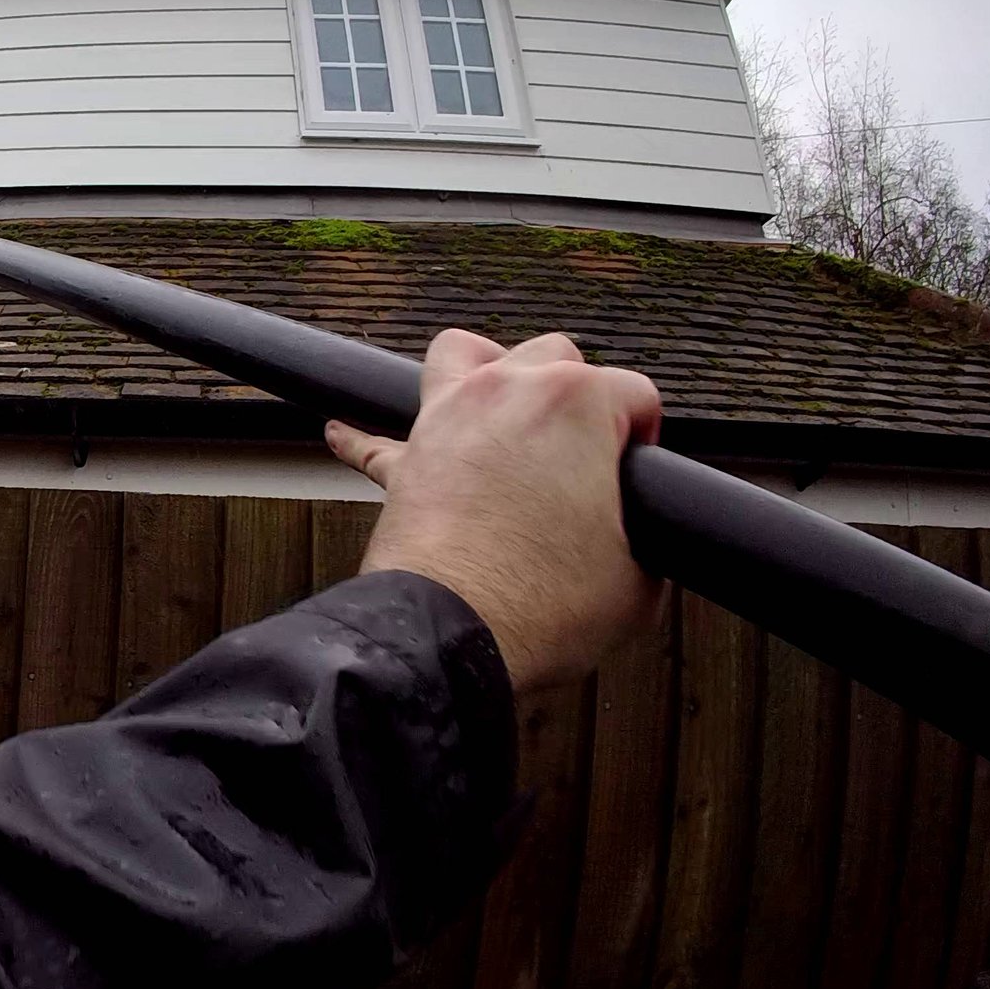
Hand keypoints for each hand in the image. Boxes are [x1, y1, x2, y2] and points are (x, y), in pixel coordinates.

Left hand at [325, 329, 663, 692]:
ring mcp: (447, 418)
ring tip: (497, 407)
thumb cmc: (540, 605)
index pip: (635, 392)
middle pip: (553, 356)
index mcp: (576, 405)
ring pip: (462, 354)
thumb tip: (632, 548)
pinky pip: (375, 436)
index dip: (642, 438)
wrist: (451, 634)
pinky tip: (346, 433)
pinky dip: (365, 435)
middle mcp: (507, 393)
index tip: (632, 473)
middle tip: (579, 452)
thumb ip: (644, 542)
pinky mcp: (403, 459)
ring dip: (483, 372)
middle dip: (575, 396)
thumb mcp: (636, 581)